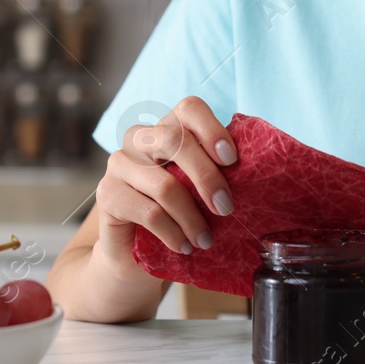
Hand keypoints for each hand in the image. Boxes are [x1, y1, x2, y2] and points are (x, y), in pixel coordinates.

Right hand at [93, 96, 237, 271]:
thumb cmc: (175, 216)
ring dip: (193, 217)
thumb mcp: (198, 189)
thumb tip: (257, 172)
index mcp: (167, 127)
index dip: (212, 129)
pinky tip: (184, 246)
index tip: (232, 160)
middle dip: (208, 177)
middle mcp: (139, 138)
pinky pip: (149, 212)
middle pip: (176, 140)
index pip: (189, 108)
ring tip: (206, 240)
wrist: (134, 255)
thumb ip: (216, 173)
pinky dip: (173, 233)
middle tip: (227, 208)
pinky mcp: (107, 195)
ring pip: (165, 185)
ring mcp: (119, 164)